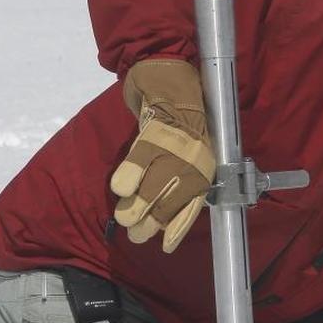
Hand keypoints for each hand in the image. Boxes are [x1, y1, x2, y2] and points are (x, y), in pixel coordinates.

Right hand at [110, 59, 215, 252]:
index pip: (192, 205)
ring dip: (135, 206)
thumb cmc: (179, 116)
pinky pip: (139, 161)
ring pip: (153, 186)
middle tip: (135, 232)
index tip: (164, 246)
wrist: (170, 75)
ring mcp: (175, 146)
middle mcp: (194, 159)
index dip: (177, 228)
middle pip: (170, 200)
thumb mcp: (190, 149)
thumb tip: (163, 206)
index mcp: (204, 165)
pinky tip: (119, 191)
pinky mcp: (155, 132)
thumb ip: (181, 175)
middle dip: (150, 222)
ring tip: (124, 218)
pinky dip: (128, 177)